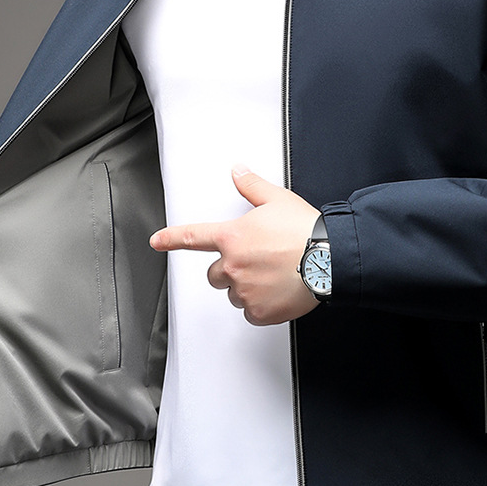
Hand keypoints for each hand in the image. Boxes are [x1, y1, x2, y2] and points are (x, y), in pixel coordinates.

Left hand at [150, 165, 320, 325]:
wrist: (330, 258)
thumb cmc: (306, 230)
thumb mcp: (277, 200)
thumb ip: (252, 187)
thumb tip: (239, 172)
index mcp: (232, 236)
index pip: (192, 237)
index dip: (171, 239)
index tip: (157, 242)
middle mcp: (233, 265)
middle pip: (214, 274)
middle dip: (230, 270)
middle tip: (255, 263)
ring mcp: (245, 290)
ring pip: (234, 294)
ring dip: (245, 288)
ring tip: (272, 277)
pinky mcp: (260, 311)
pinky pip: (250, 313)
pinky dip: (261, 307)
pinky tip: (277, 293)